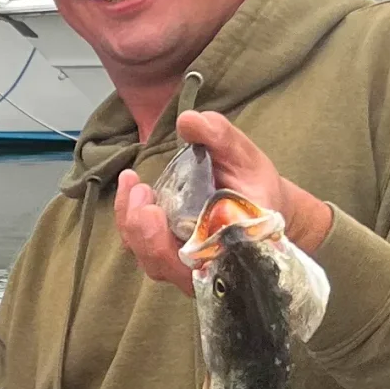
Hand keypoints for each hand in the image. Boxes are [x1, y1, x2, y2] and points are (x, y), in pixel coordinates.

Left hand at [117, 112, 332, 294]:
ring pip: (150, 259)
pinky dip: (131, 220)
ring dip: (133, 224)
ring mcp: (186, 266)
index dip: (175, 246)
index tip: (153, 212)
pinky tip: (130, 185)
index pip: (202, 262)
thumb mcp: (245, 157)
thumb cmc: (255, 186)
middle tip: (141, 193)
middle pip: (166, 266)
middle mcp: (208, 268)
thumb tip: (189, 120)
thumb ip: (221, 139)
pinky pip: (143, 247)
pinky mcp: (169, 256)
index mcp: (236, 251)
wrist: (260, 204)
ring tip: (133, 184)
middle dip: (145, 233)